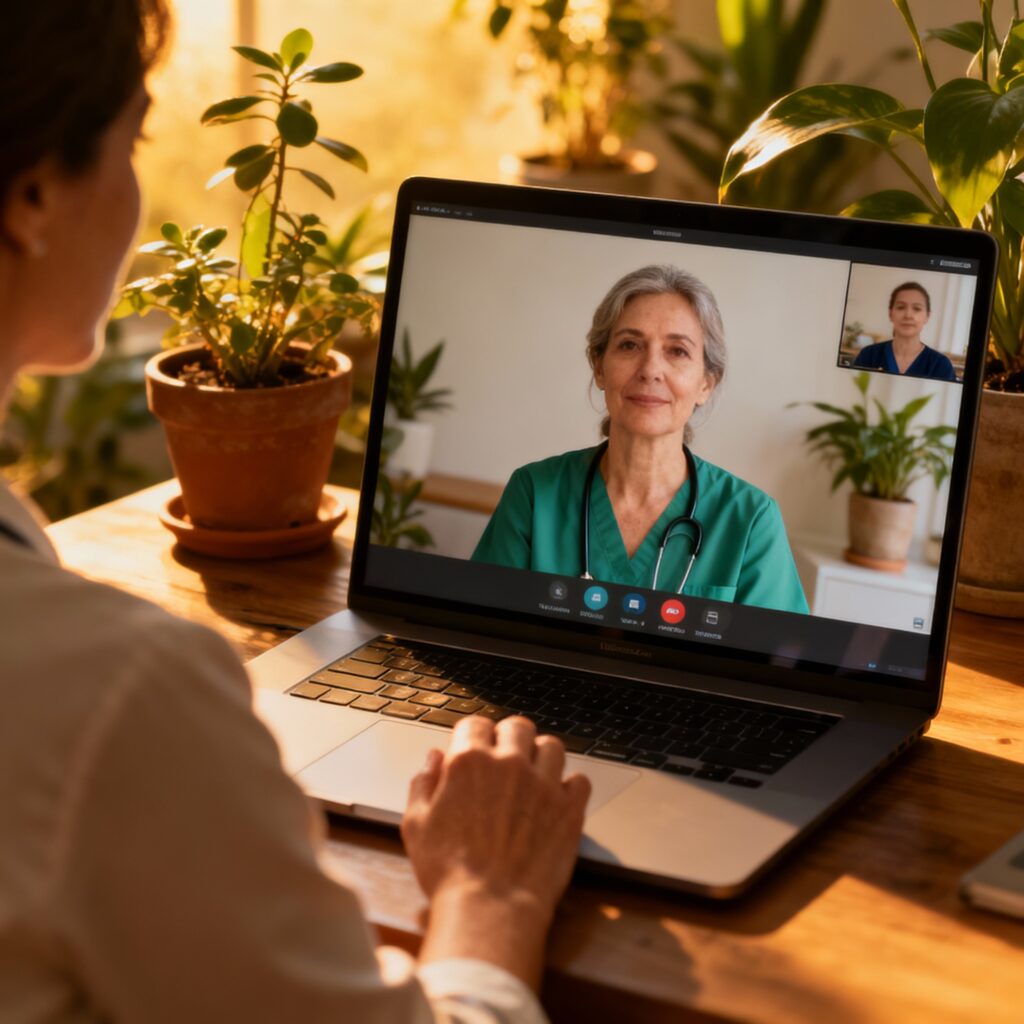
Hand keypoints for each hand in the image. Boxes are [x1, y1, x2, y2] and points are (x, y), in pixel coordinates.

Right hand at [402, 715, 590, 921]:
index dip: (473, 736)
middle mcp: (509, 765)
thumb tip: (434, 759)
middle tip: (505, 757)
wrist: (490, 909)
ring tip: (534, 775)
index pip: (475, 724)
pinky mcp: (569, 809)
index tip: (475, 749)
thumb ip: (423, 783)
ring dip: (542, 756)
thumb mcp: (416, 824)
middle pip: (517, 727)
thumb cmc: (449, 872)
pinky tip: (558, 798)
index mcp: (469, 762)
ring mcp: (543, 784)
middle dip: (509, 737)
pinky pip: (580, 780)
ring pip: (552, 746)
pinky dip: (570, 786)